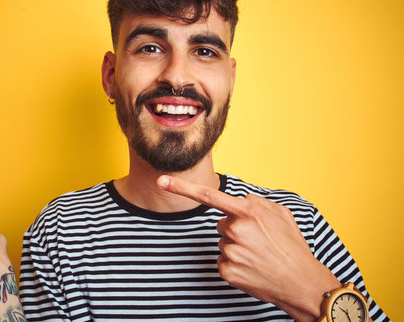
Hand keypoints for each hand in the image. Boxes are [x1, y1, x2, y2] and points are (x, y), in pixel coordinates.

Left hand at [157, 175, 341, 321]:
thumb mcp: (280, 213)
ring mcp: (230, 252)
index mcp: (248, 212)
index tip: (161, 181)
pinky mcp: (227, 271)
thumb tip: (239, 200)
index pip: (209, 196)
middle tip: (258, 241)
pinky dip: (235, 263)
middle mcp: (236, 230)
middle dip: (235, 229)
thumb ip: (256, 200)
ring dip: (236, 246)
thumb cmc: (292, 246)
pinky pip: (223, 260)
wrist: (301, 283)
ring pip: (222, 242)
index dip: (182, 188)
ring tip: (258, 255)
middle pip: (220, 224)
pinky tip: (252, 267)